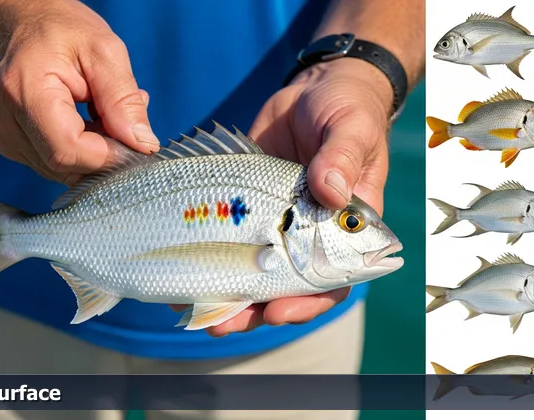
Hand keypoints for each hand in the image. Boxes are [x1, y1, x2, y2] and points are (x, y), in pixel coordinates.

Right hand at [0, 0, 158, 184]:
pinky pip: (52, 162)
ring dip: (93, 151)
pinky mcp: (10, 143)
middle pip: (64, 165)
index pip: (68, 150)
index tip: (134, 141)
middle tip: (124, 121)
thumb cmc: (59, 28)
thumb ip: (123, 99)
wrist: (18, 21)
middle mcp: (5, 120)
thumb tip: (142, 144)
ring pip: (61, 169)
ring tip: (104, 111)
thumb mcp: (104, 50)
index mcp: (26, 91)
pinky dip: (78, 149)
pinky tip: (87, 120)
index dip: (108, 155)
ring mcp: (3, 135)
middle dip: (104, 152)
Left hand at [194, 59, 394, 336]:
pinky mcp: (244, 208)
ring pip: (251, 273)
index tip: (278, 308)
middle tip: (225, 324)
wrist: (315, 87)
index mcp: (341, 227)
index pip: (332, 280)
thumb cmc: (347, 106)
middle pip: (283, 288)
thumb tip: (330, 189)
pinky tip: (182, 277)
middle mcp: (307, 234)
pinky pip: (225, 241)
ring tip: (197, 312)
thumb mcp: (352, 126)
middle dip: (253, 310)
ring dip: (226, 296)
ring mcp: (273, 224)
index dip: (306, 301)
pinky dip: (206, 262)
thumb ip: (342, 156)